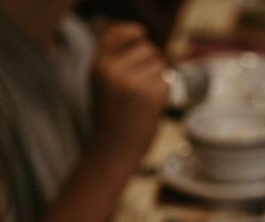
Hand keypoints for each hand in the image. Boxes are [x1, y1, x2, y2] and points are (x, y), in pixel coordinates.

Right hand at [90, 22, 167, 166]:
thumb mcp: (102, 84)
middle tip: (142, 85)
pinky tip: (150, 106)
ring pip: (159, 64)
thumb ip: (114, 62)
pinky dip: (164, 92)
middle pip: (146, 48)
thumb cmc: (111, 117)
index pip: (115, 33)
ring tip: (143, 98)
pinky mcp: (149, 93)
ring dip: (158, 78)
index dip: (132, 31)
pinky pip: (167, 81)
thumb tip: (142, 40)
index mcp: (98, 65)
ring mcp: (131, 81)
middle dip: (152, 62)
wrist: (114, 147)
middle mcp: (112, 69)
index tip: (141, 33)